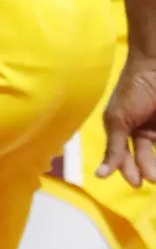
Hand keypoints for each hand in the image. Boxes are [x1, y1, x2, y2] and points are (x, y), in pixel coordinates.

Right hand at [99, 51, 155, 186]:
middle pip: (144, 157)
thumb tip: (99, 176)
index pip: (125, 155)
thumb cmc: (132, 90)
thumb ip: (114, 148)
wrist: (155, 66)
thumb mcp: (117, 120)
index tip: (137, 182)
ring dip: (155, 164)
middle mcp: (144, 132)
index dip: (128, 169)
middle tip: (152, 178)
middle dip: (147, 168)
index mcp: (125, 129)